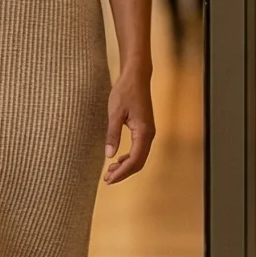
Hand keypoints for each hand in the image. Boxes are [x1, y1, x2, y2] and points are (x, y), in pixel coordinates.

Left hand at [103, 67, 154, 183]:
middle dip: (123, 173)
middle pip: (139, 162)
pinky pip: (139, 149)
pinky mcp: (144, 129)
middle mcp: (149, 135)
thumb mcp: (114, 113)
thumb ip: (112, 135)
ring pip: (139, 157)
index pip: (134, 160)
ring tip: (109, 172)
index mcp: (143, 132)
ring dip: (126, 167)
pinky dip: (128, 158)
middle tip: (107, 179)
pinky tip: (117, 159)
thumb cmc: (125, 92)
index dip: (121, 173)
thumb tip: (109, 156)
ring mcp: (148, 133)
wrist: (136, 77)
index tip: (108, 179)